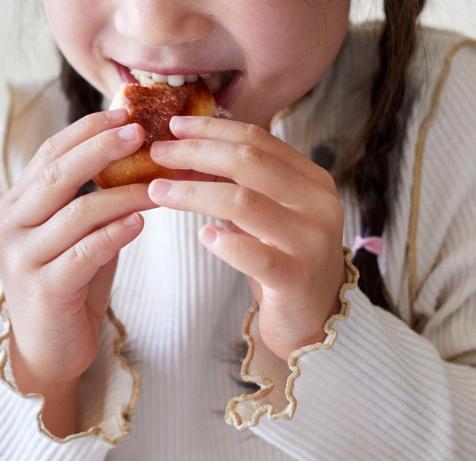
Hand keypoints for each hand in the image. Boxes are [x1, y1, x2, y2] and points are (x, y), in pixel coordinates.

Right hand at [0, 109, 156, 433]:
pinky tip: (141, 222)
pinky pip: (85, 252)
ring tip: (159, 185)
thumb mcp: (76, 236)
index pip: (49, 156)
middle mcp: (9, 227)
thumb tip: (133, 154)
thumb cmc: (69, 288)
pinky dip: (116, 234)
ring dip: (124, 194)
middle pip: (58, 175)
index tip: (125, 114)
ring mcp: (22, 259)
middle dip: (102, 149)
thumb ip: (91, 200)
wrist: (49, 351)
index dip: (87, 132)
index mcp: (15, 208)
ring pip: (77, 213)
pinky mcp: (44, 290)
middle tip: (141, 132)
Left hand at [148, 116, 346, 359]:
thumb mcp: (267, 215)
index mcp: (311, 180)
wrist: (315, 321)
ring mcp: (311, 240)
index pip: (258, 140)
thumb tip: (188, 153)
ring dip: (193, 193)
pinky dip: (225, 243)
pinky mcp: (296, 278)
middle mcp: (317, 203)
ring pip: (244, 202)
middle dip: (196, 152)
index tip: (174, 125)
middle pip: (249, 162)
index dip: (212, 129)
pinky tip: (201, 236)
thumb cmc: (282, 263)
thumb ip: (242, 185)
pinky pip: (255, 255)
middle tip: (158, 153)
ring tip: (158, 191)